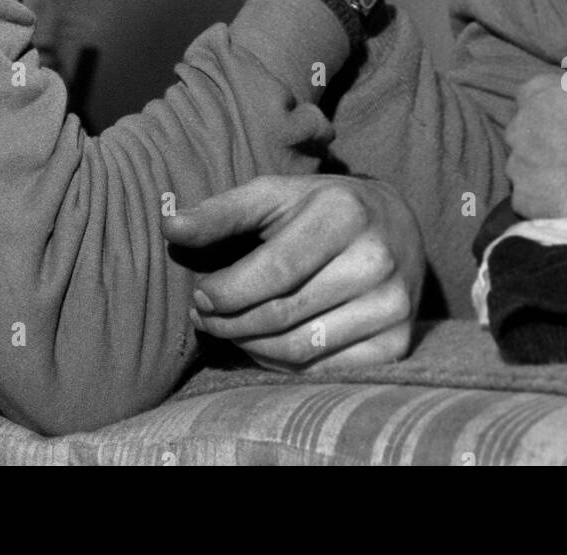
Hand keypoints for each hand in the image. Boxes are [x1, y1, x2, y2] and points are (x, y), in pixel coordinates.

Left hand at [161, 175, 424, 369]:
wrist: (396, 225)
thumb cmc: (320, 209)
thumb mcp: (274, 196)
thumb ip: (222, 212)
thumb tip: (168, 227)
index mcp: (345, 214)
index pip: (274, 272)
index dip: (227, 292)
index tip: (199, 295)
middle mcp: (376, 260)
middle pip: (282, 314)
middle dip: (229, 322)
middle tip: (203, 315)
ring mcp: (392, 305)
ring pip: (299, 348)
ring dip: (249, 345)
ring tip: (227, 328)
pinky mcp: (398, 341)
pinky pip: (322, 370)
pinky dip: (281, 363)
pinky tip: (264, 343)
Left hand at [504, 70, 566, 219]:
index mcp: (533, 93)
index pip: (530, 100)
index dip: (552, 116)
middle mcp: (517, 127)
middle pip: (524, 138)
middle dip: (544, 147)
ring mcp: (517, 165)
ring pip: (525, 171)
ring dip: (545, 177)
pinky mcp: (525, 199)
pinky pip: (531, 202)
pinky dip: (548, 204)